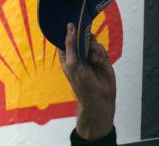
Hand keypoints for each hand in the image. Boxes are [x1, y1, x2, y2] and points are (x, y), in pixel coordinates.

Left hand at [59, 23, 115, 140]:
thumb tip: (69, 27)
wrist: (99, 96)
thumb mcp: (72, 63)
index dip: (70, 33)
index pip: (66, 40)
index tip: (74, 26)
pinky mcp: (101, 58)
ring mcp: (89, 56)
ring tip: (94, 61)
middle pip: (81, 38)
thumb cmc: (81, 83)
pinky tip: (99, 63)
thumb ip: (71, 45)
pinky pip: (101, 48)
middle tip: (87, 48)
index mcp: (66, 57)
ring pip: (93, 42)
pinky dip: (101, 54)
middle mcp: (77, 55)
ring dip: (94, 49)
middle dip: (86, 41)